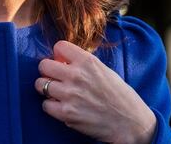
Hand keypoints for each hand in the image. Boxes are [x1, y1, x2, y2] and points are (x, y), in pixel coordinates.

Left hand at [34, 40, 156, 143]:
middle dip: (48, 71)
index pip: (59, 46)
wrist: (130, 122)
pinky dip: (51, 106)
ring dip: (47, 89)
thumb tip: (62, 61)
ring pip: (40, 84)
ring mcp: (69, 94)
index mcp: (88, 61)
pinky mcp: (66, 113)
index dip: (59, 55)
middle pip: (44, 65)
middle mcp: (76, 75)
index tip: (62, 62)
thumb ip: (83, 64)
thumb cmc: (120, 96)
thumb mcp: (104, 70)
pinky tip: (62, 107)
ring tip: (57, 93)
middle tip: (55, 78)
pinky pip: (45, 105)